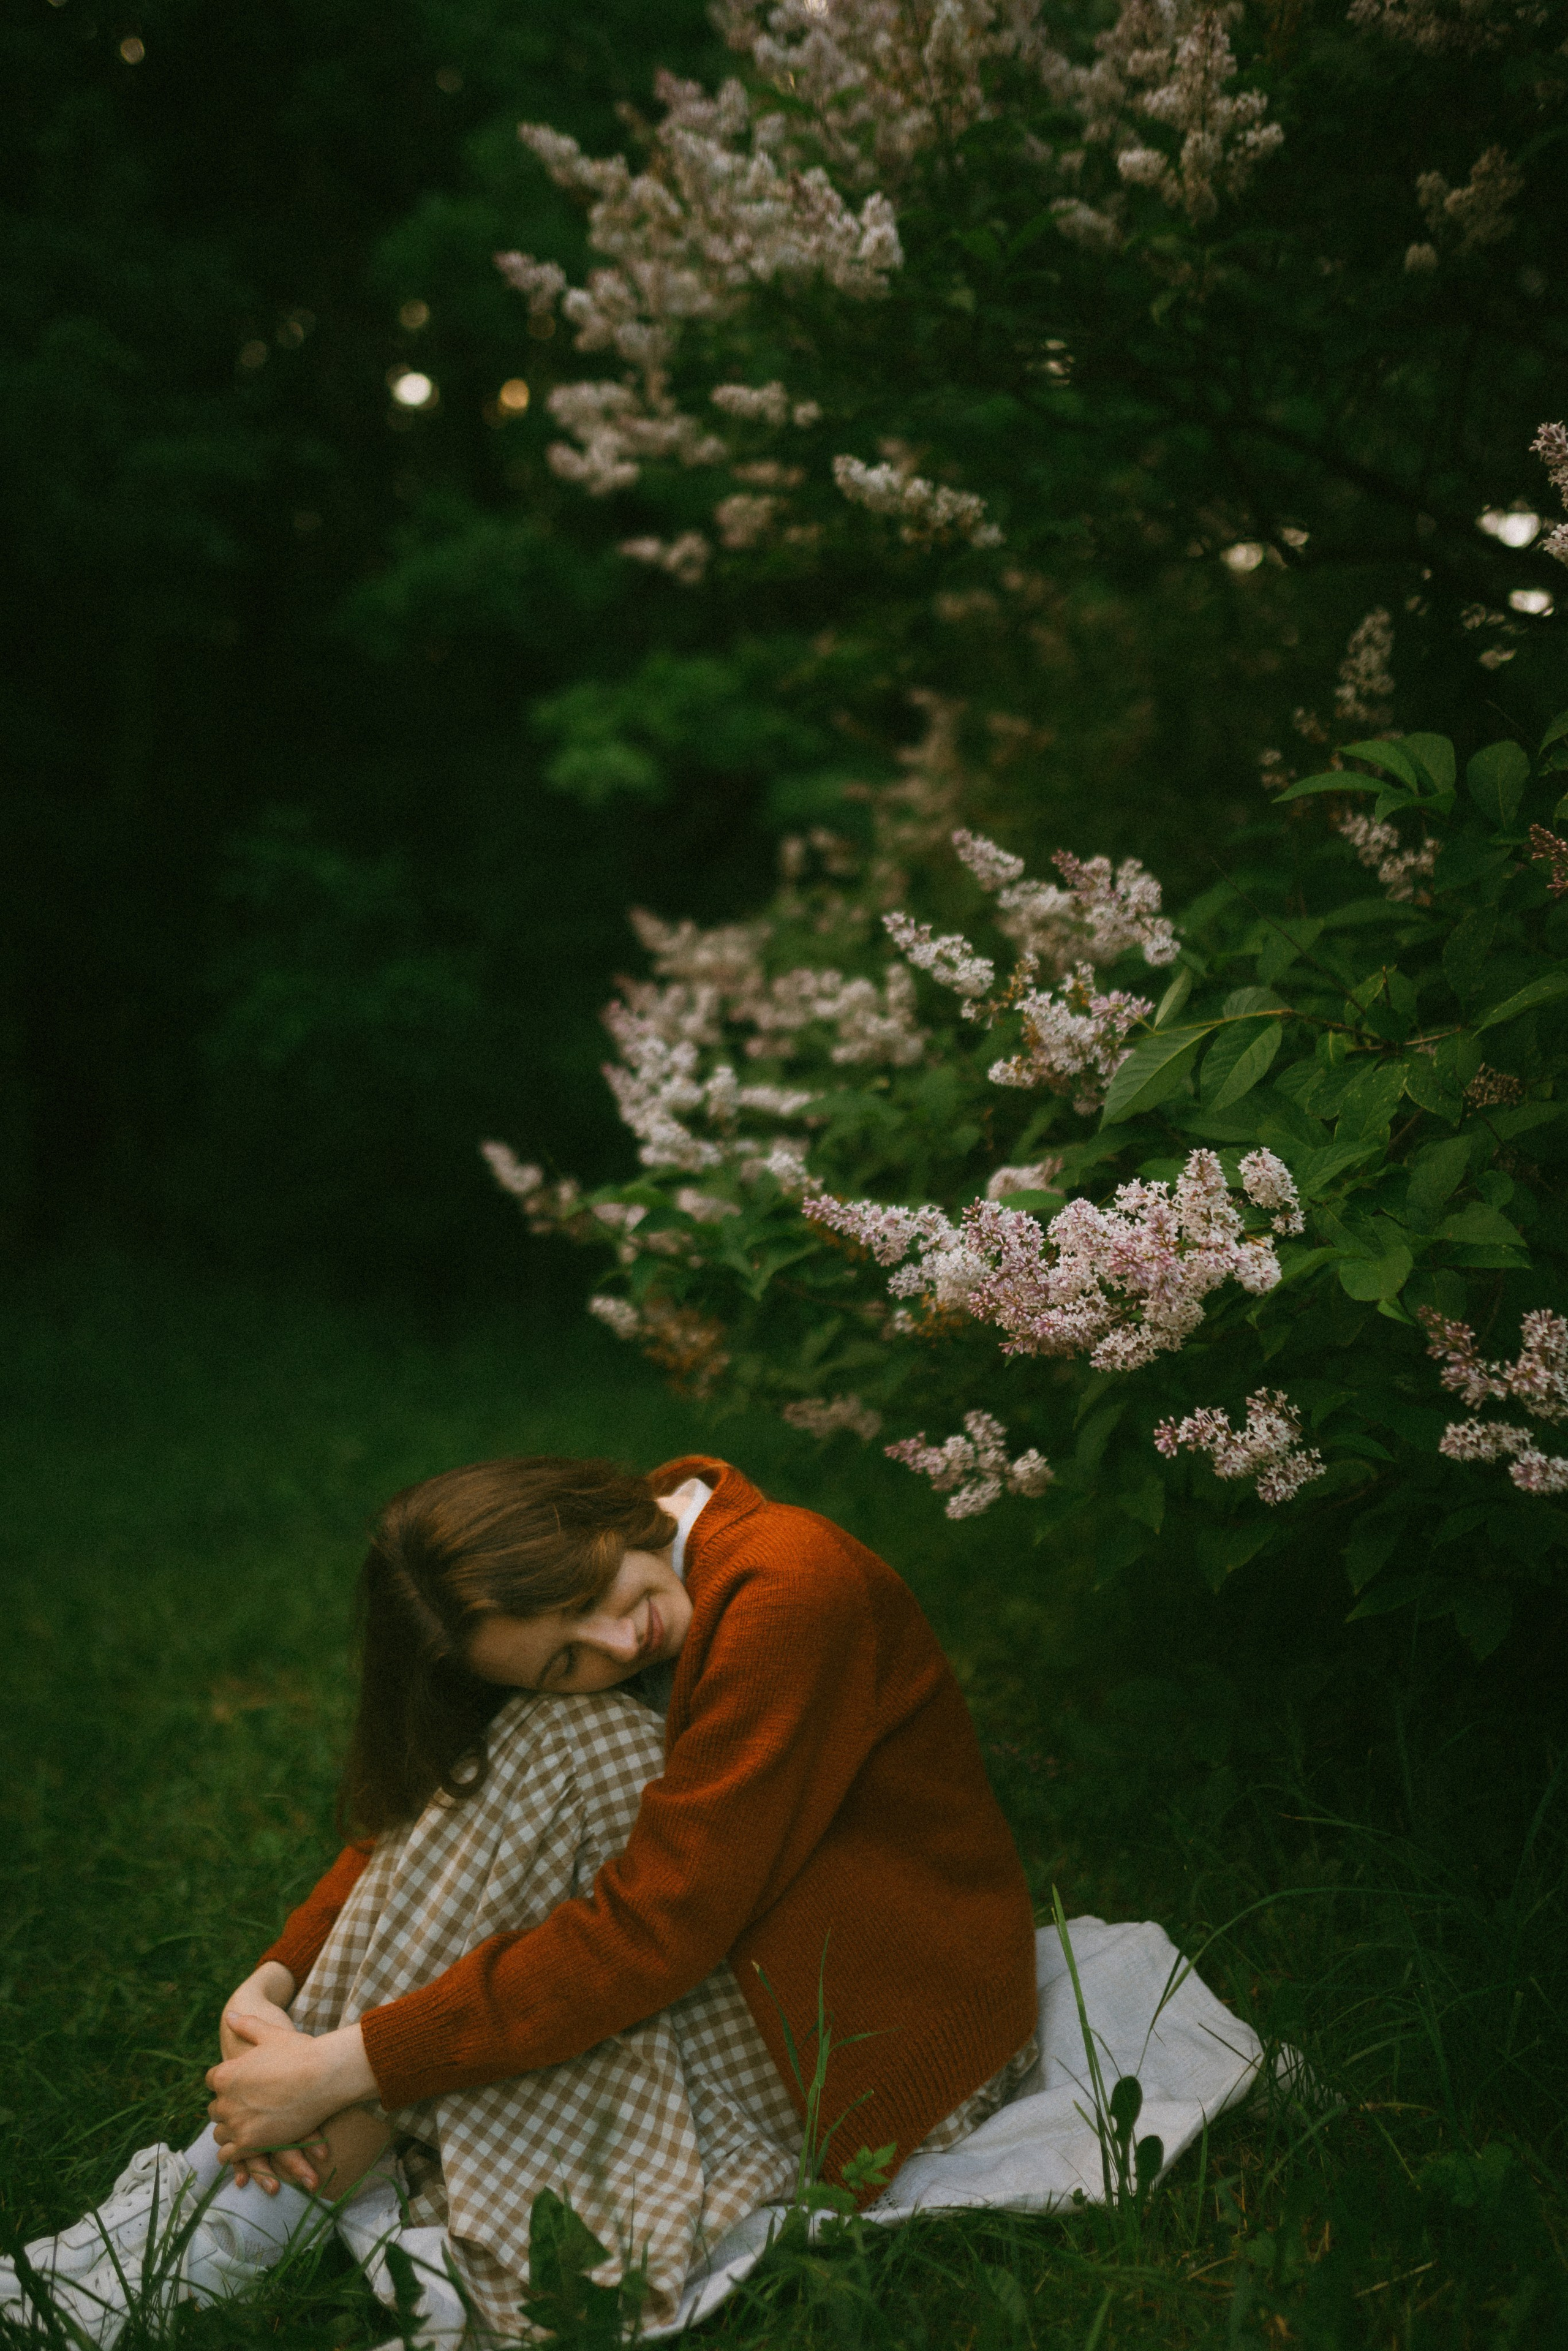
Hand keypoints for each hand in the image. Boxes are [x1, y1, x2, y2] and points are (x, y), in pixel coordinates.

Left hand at [206, 2017, 376, 2166]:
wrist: (323, 2076)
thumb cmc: (300, 2051)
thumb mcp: (270, 2033)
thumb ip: (247, 2025)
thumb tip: (230, 2015)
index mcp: (226, 2074)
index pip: (211, 2081)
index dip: (224, 2083)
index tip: (237, 2086)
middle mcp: (226, 2101)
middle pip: (215, 2110)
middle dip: (227, 2108)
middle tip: (244, 2108)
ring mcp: (237, 2125)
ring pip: (220, 2134)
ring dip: (228, 2132)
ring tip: (243, 2129)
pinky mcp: (251, 2145)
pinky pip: (229, 2156)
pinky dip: (233, 2156)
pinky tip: (242, 2152)